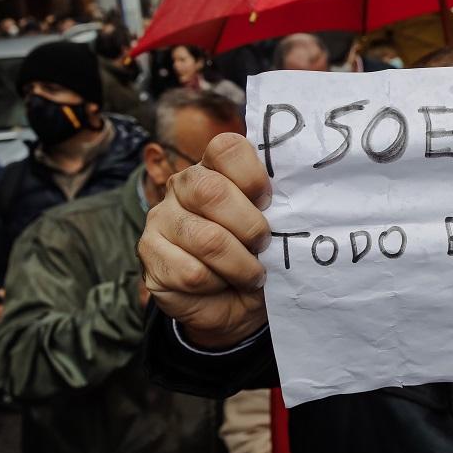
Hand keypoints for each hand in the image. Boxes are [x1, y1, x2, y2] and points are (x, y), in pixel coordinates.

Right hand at [138, 133, 271, 349]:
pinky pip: (191, 272)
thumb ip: (278, 204)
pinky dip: (216, 285)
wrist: (234, 303)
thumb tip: (303, 197)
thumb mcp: (274, 226)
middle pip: (212, 192)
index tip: (268, 202)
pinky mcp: (149, 255)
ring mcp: (160, 219)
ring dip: (240, 265)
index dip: (253, 176)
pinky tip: (220, 285)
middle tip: (263, 245)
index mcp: (214, 168)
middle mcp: (182, 186)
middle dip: (250, 226)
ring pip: (207, 239)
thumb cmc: (257, 256)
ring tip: (251, 274)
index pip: (227, 148)